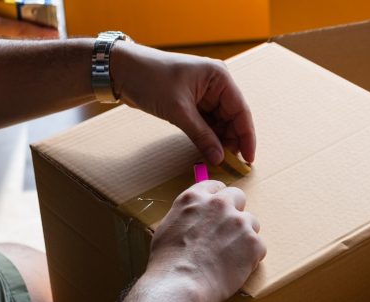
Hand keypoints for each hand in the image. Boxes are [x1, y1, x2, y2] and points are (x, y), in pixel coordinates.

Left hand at [111, 43, 256, 166]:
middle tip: (228, 162)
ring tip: (216, 157)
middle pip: (233, 117)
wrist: (121, 70)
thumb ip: (202, 136)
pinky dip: (207, 135)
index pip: (241, 110)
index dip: (246, 136)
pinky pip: (207, 121)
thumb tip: (219, 158)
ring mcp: (205, 93)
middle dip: (231, 139)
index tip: (248, 159)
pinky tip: (206, 148)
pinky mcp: (192, 101)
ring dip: (219, 139)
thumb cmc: (150, 79)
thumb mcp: (178, 110)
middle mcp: (216, 84)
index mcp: (219, 77)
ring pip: (220, 121)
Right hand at [145, 180, 266, 301]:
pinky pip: (258, 247)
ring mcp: (239, 222)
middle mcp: (220, 205)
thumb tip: (196, 218)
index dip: (217, 199)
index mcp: (196, 198)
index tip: (218, 210)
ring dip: (243, 236)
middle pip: (238, 197)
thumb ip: (187, 216)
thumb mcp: (168, 228)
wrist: (179, 285)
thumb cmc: (167, 263)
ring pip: (251, 223)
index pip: (216, 187)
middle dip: (234, 212)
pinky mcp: (254, 243)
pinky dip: (250, 258)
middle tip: (226, 233)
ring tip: (228, 256)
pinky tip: (233, 268)